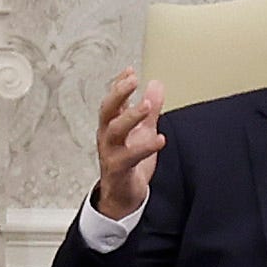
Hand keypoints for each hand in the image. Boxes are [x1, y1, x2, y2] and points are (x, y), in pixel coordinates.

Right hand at [91, 69, 164, 220]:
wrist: (123, 195)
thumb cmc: (129, 163)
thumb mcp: (142, 131)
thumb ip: (149, 109)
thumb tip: (156, 85)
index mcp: (112, 125)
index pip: (113, 100)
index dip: (119, 84)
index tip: (130, 71)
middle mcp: (107, 136)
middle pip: (107, 110)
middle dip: (118, 94)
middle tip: (132, 80)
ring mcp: (110, 152)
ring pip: (115, 130)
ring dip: (130, 116)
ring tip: (146, 106)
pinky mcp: (118, 168)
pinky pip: (129, 157)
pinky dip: (144, 147)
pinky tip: (159, 139)